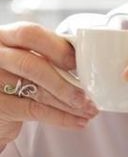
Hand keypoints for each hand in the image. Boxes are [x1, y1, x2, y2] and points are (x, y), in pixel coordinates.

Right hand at [0, 22, 97, 147]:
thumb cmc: (18, 76)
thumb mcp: (28, 58)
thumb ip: (48, 55)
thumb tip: (87, 65)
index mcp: (5, 37)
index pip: (30, 34)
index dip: (57, 47)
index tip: (79, 62)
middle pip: (30, 65)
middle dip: (63, 82)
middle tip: (88, 95)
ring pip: (36, 91)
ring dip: (69, 103)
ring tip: (90, 110)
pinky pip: (34, 111)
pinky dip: (61, 118)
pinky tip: (78, 121)